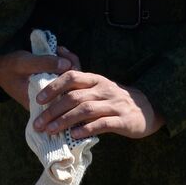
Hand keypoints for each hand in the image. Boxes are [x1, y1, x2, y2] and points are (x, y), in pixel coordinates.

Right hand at [0, 50, 72, 108]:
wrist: (0, 68)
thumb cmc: (10, 66)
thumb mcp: (24, 63)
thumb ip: (44, 64)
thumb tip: (68, 65)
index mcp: (40, 102)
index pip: (65, 93)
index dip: (70, 75)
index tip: (64, 57)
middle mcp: (47, 101)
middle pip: (71, 86)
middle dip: (71, 65)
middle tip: (61, 50)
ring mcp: (50, 93)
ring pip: (70, 80)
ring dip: (68, 62)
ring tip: (59, 49)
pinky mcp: (51, 85)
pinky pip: (65, 75)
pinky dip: (65, 62)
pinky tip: (59, 52)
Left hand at [33, 60, 164, 140]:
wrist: (147, 108)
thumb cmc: (115, 97)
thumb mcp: (97, 82)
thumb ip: (77, 69)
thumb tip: (60, 48)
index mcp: (96, 79)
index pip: (72, 77)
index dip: (53, 87)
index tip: (38, 99)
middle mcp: (104, 89)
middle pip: (75, 97)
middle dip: (53, 110)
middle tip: (38, 123)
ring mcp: (114, 104)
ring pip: (86, 110)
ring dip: (65, 121)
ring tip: (50, 131)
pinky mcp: (123, 120)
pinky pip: (102, 124)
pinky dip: (86, 129)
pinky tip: (74, 136)